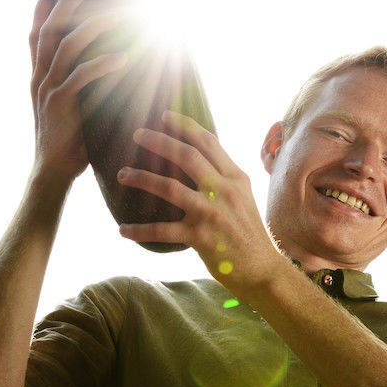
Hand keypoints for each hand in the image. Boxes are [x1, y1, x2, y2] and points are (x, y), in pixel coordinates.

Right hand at [28, 0, 127, 181]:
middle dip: (65, 6)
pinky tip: (122, 58)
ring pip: (66, 47)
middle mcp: (39, 79)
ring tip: (113, 16)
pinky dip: (103, 64)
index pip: (36, 37)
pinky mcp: (60, 104)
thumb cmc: (67, 143)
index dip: (40, 11)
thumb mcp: (67, 109)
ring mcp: (48, 90)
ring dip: (91, 27)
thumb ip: (75, 87)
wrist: (53, 172)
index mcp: (38, 78)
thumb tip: (99, 71)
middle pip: (49, 32)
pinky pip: (82, 76)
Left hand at [116, 111, 286, 294]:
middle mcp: (223, 191)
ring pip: (169, 187)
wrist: (263, 270)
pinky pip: (162, 230)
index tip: (165, 116)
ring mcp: (211, 213)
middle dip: (158, 142)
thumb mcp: (243, 198)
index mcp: (235, 178)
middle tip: (137, 135)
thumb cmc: (249, 234)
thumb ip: (223, 179)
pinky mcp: (199, 237)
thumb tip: (199, 162)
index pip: (208, 142)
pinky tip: (123, 230)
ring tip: (123, 174)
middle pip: (186, 156)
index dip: (185, 126)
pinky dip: (139, 230)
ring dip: (141, 178)